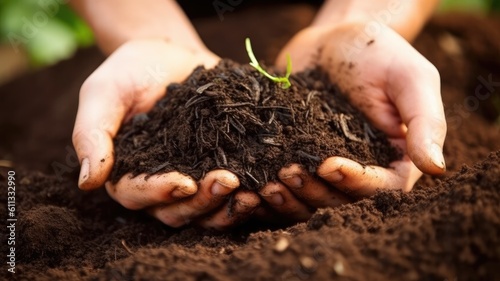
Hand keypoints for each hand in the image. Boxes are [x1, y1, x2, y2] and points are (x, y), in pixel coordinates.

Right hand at [73, 39, 259, 228]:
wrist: (167, 53)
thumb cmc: (128, 71)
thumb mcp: (103, 93)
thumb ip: (91, 134)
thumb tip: (88, 182)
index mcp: (127, 172)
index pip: (138, 195)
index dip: (160, 193)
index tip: (184, 183)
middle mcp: (160, 183)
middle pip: (177, 211)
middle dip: (203, 202)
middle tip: (228, 182)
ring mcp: (193, 176)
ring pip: (206, 210)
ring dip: (228, 206)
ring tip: (252, 192)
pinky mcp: (220, 164)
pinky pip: (232, 192)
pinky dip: (248, 194)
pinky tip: (266, 184)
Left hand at [256, 22, 445, 220]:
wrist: (333, 37)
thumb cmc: (377, 52)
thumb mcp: (410, 78)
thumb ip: (425, 122)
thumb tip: (436, 168)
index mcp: (394, 159)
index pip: (379, 187)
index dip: (354, 183)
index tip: (329, 164)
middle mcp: (359, 169)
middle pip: (339, 201)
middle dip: (313, 191)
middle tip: (288, 172)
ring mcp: (323, 165)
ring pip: (308, 200)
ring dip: (288, 198)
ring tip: (266, 182)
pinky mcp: (295, 157)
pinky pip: (284, 185)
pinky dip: (267, 191)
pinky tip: (250, 182)